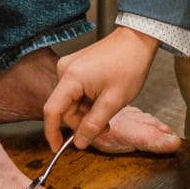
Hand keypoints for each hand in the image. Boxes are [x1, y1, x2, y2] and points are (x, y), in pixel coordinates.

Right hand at [42, 26, 157, 150]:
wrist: (137, 40)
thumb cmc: (128, 64)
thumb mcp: (113, 102)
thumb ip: (94, 125)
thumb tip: (79, 142)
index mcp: (71, 77)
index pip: (52, 110)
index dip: (52, 132)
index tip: (56, 148)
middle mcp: (65, 69)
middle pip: (64, 108)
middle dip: (82, 122)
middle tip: (104, 126)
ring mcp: (70, 65)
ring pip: (71, 101)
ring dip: (87, 111)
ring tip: (107, 110)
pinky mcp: (76, 65)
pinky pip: (75, 91)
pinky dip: (87, 100)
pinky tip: (102, 99)